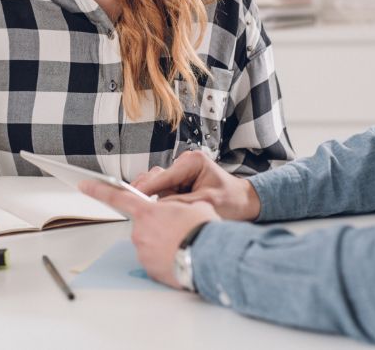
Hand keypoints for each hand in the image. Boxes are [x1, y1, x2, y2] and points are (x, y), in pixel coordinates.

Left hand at [79, 180, 218, 289]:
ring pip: (148, 243)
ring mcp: (143, 251)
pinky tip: (178, 256)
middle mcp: (140, 231)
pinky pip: (153, 259)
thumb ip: (173, 205)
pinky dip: (163, 258)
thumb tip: (171, 210)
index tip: (84, 184)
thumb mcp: (192, 205)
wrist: (209, 257)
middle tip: (176, 229)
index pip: (117, 197)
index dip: (98, 189)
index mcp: (148, 212)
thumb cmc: (201, 230)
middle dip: (156, 226)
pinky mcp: (149, 268)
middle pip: (142, 224)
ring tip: (181, 244)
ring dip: (161, 243)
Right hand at [131, 151, 261, 220]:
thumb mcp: (207, 202)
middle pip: (155, 177)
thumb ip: (182, 203)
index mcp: (192, 161)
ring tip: (141, 212)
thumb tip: (159, 209)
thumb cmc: (232, 200)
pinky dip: (155, 201)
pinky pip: (160, 191)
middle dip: (145, 192)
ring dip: (149, 197)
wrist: (244, 203)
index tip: (132, 197)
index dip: (147, 188)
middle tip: (130, 206)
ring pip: (155, 184)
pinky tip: (150, 211)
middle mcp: (183, 164)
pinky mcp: (177, 183)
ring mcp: (179, 173)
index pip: (164, 176)